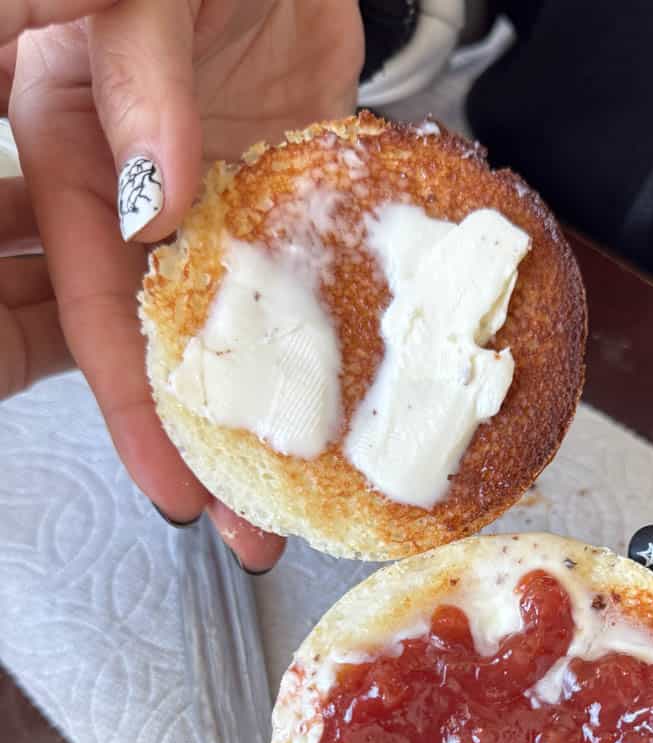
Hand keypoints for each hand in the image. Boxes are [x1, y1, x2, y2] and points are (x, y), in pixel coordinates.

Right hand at [9, 0, 362, 569]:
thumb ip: (131, 82)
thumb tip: (152, 197)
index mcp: (78, 159)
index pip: (96, 313)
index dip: (134, 410)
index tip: (174, 488)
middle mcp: (145, 194)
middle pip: (167, 345)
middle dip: (205, 443)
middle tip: (247, 527)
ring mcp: (221, 196)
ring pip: (241, 326)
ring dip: (272, 410)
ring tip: (308, 491)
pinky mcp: (288, 183)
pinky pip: (307, 272)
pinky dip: (327, 336)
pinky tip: (351, 394)